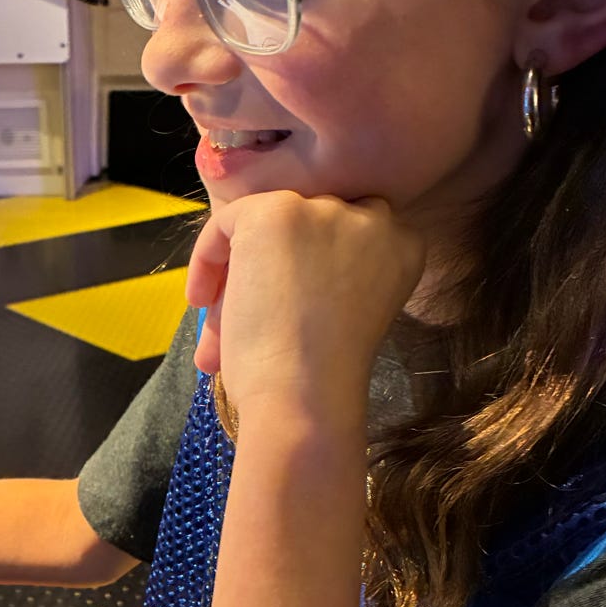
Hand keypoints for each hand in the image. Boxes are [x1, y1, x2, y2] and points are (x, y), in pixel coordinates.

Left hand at [186, 193, 424, 425]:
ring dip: (240, 271)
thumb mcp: (344, 312)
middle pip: (305, 226)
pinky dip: (207, 259)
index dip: (308, 266)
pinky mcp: (275, 213)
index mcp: (402, 246)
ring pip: (266, 224)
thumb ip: (326, 278)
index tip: (284, 305)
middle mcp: (372, 218)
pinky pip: (227, 222)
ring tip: (222, 326)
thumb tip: (271, 278)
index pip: (345, 234)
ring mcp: (323, 211)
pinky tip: (203, 302)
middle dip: (270, 268)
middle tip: (245, 318)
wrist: (305, 395)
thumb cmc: (322, 376)